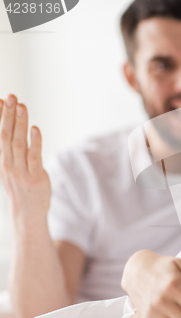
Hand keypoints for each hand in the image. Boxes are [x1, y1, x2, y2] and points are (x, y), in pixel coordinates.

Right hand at [0, 94, 50, 224]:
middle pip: (5, 135)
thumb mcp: (14, 169)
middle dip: (8, 115)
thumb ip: (15, 150)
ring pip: (18, 143)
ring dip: (20, 124)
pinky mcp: (34, 178)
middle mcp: (7, 165)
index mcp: (2, 161)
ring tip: (22, 107)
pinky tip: (35, 129)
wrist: (27, 216)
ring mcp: (20, 172)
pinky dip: (34, 142)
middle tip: (12, 96)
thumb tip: (17, 129)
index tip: (1, 99)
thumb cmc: (22, 189)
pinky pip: (34, 157)